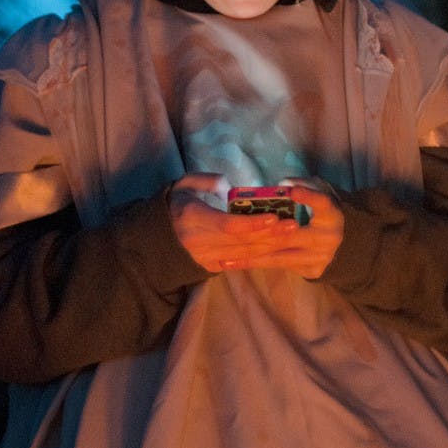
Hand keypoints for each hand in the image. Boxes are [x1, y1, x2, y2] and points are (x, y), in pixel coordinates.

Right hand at [168, 173, 299, 272]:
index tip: (274, 217)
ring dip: (269, 247)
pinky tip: (276, 250)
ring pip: (243, 255)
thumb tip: (226, 185)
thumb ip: (204, 181)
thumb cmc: (176, 204)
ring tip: (290, 236)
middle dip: (270, 235)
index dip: (253, 223)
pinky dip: (258, 257)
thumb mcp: (183, 184)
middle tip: (293, 225)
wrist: (154, 239)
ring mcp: (205, 257)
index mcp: (193, 217)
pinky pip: (238, 263)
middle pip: (241, 242)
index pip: (228, 225)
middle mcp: (200, 241)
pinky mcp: (210, 266)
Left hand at [218, 182, 344, 279]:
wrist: (341, 241)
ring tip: (225, 257)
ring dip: (250, 257)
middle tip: (233, 232)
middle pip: (291, 236)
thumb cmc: (320, 209)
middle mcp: (329, 238)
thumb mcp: (317, 191)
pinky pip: (279, 266)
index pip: (322, 203)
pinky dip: (256, 264)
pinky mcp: (311, 270)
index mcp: (332, 214)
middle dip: (260, 235)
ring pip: (280, 257)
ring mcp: (320, 257)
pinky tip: (234, 264)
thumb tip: (280, 186)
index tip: (292, 191)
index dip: (308, 197)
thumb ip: (301, 184)